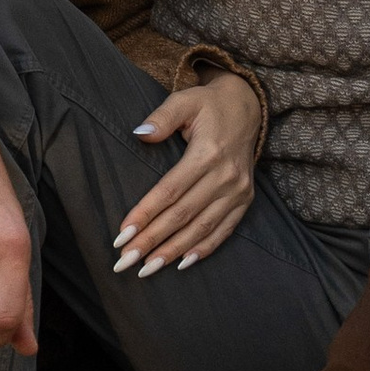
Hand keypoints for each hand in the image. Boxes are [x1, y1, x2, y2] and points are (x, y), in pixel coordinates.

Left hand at [113, 72, 262, 272]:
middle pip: (182, 216)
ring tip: (147, 269)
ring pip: (202, 228)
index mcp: (207, 154)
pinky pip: (224, 231)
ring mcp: (238, 191)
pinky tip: (182, 264)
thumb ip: (162, 118)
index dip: (145, 214)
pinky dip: (204, 250)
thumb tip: (139, 134)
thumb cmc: (208, 106)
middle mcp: (225, 177)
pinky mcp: (245, 200)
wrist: (247, 107)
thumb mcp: (184, 101)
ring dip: (173, 252)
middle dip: (151, 241)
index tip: (121, 236)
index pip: (169, 191)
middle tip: (125, 262)